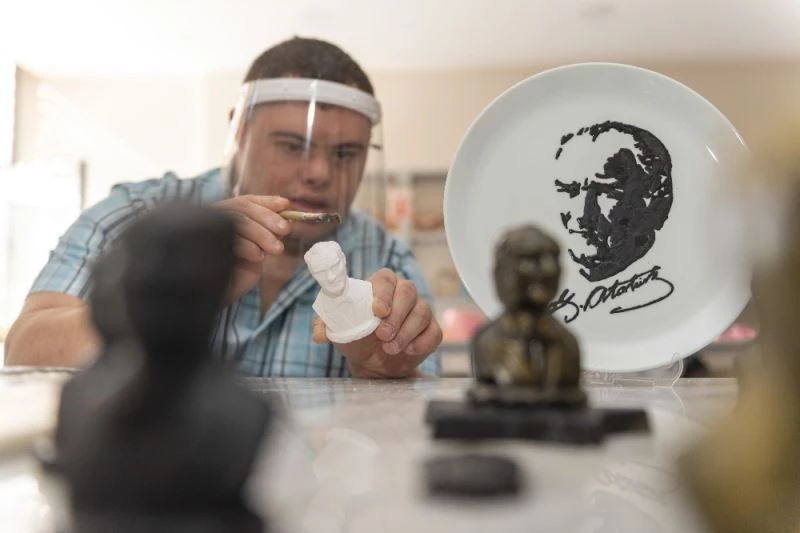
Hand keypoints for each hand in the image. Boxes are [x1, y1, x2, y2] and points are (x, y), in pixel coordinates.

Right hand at [214, 195, 291, 304]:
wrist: (219, 297)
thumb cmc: (239, 272)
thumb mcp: (259, 249)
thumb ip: (270, 233)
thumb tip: (287, 220)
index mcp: (227, 216)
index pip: (246, 201)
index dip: (266, 202)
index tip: (285, 205)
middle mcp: (214, 218)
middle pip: (242, 207)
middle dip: (267, 217)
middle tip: (285, 230)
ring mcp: (206, 230)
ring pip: (236, 220)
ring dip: (261, 233)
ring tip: (276, 250)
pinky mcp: (202, 244)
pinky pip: (226, 238)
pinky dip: (246, 246)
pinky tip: (258, 257)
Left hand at [312, 268, 442, 377]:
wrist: (373, 364)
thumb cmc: (356, 339)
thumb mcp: (337, 331)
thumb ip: (325, 326)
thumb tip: (319, 334)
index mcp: (380, 287)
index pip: (386, 278)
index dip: (383, 292)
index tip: (377, 311)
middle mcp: (403, 294)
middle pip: (408, 291)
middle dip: (396, 315)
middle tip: (382, 335)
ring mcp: (420, 311)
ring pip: (422, 312)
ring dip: (406, 332)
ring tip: (389, 348)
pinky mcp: (431, 331)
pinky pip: (434, 332)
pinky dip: (422, 343)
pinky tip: (408, 351)